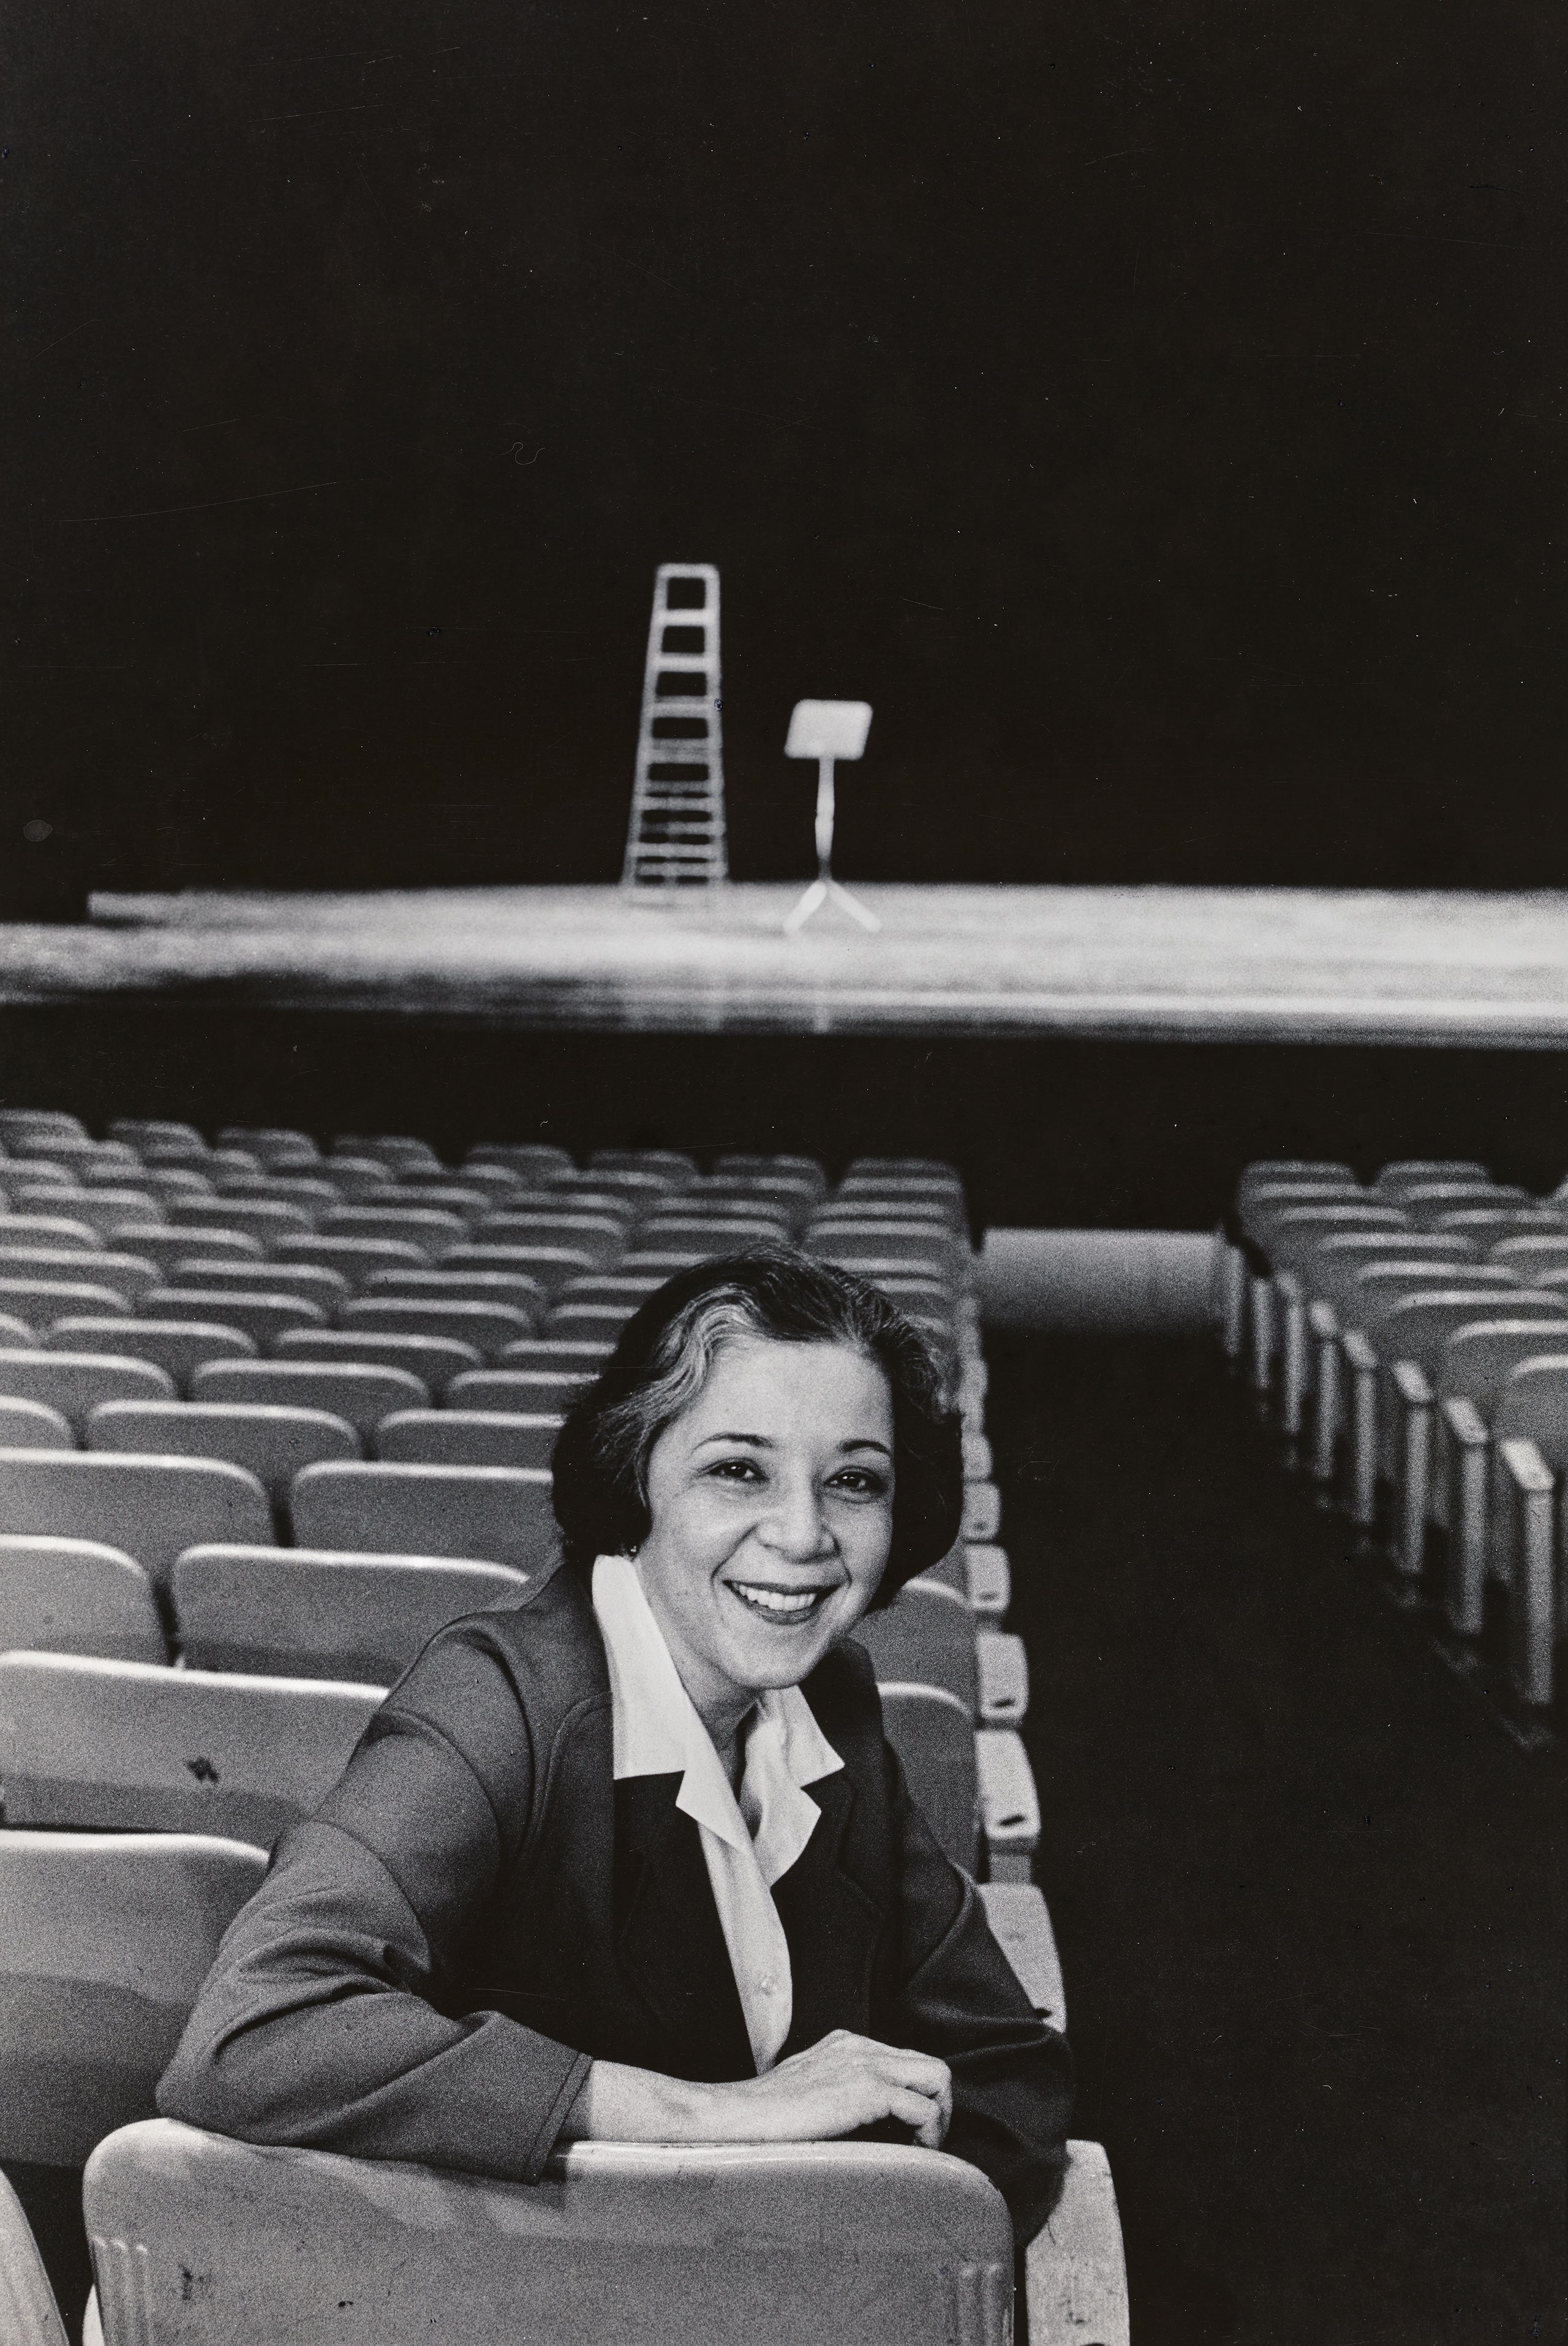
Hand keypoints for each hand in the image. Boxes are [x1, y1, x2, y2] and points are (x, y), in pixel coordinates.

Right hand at [562, 2032, 952, 2150]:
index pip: (905, 2061)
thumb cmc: (763, 2119)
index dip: (917, 2097)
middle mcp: (859, 2046)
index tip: (910, 2132)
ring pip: (936, 2077)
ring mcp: (863, 2064)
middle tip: (926, 2142)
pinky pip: (921, 2106)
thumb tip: (861, 2124)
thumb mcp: (807, 2094)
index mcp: (845, 2045)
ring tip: (924, 2148)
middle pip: (929, 2065)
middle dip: (938, 2105)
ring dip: (940, 2116)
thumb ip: (835, 2095)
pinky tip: (911, 2153)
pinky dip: (928, 2132)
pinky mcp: (865, 2089)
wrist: (736, 2118)